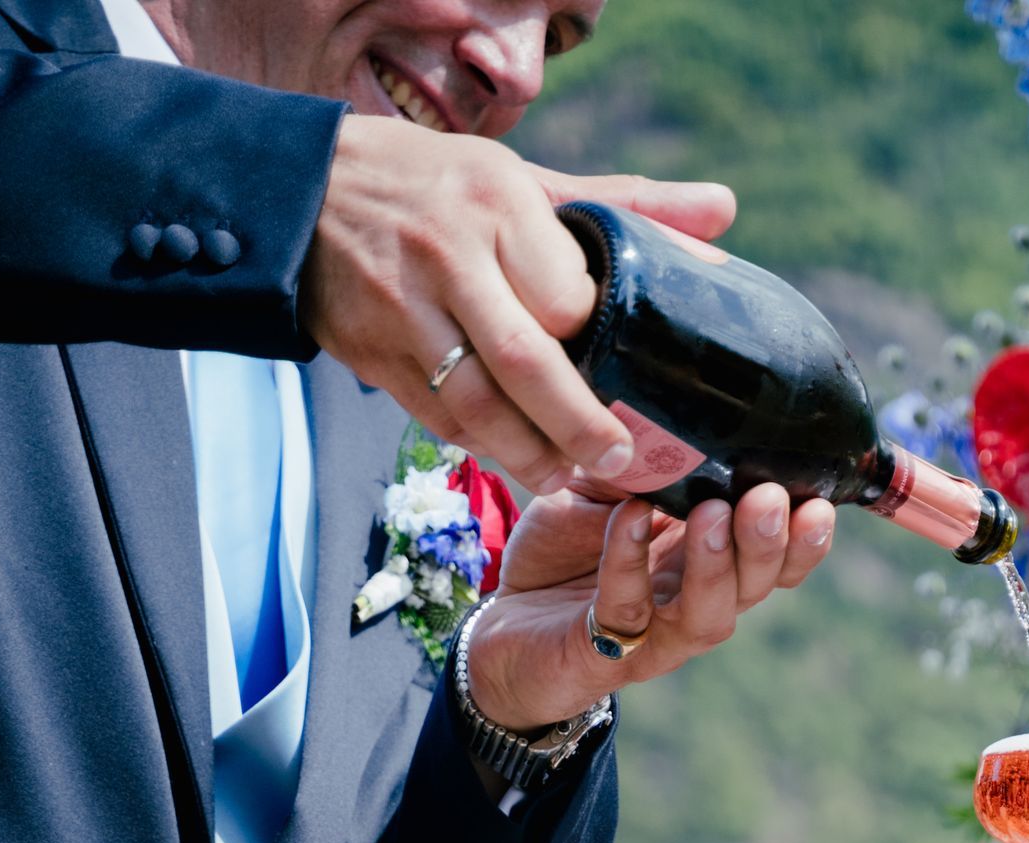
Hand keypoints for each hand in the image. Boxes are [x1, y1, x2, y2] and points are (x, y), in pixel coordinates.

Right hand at [301, 120, 736, 493]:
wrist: (304, 192)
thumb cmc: (438, 184)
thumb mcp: (525, 179)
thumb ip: (624, 203)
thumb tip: (724, 210)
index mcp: (496, 200)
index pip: (567, 296)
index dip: (599, 341)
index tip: (626, 371)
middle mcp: (448, 254)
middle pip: (527, 361)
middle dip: (579, 425)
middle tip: (616, 461)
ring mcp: (404, 308)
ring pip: (477, 405)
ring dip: (528, 454)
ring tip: (566, 478)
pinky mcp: (372, 352)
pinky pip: (436, 417)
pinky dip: (480, 445)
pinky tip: (513, 458)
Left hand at [465, 479, 835, 734]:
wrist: (501, 628)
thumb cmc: (561, 554)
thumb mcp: (599, 487)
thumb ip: (638, 460)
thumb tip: (671, 413)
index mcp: (708, 562)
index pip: (778, 559)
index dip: (807, 539)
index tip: (820, 499)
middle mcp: (692, 603)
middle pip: (757, 587)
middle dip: (773, 546)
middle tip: (771, 500)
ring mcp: (653, 635)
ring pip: (709, 615)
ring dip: (718, 565)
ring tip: (718, 514)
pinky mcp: (604, 653)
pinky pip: (626, 609)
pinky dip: (629, 560)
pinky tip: (630, 518)